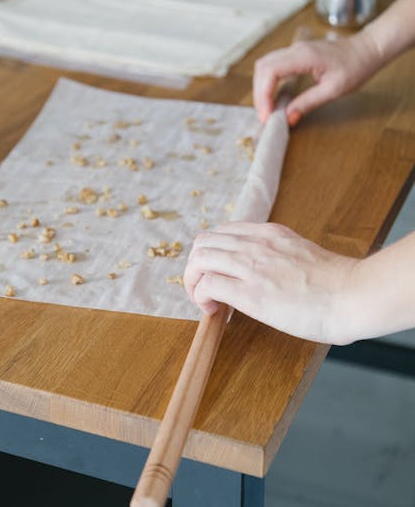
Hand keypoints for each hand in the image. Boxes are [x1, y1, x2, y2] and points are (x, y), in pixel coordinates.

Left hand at [184, 222, 359, 344]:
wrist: (352, 295)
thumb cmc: (334, 284)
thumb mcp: (299, 253)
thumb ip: (276, 255)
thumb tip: (261, 271)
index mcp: (268, 233)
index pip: (222, 232)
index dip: (212, 253)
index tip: (217, 273)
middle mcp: (255, 243)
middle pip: (203, 242)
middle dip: (195, 266)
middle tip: (203, 289)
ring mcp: (251, 266)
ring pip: (199, 259)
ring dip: (192, 281)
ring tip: (204, 301)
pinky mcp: (250, 293)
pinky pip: (208, 285)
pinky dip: (201, 297)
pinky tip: (213, 311)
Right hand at [253, 33, 381, 125]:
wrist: (367, 50)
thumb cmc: (355, 67)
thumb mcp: (334, 90)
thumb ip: (308, 102)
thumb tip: (288, 117)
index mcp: (304, 56)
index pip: (271, 72)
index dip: (264, 94)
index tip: (267, 114)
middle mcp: (295, 49)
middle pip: (262, 68)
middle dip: (259, 93)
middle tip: (265, 115)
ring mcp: (294, 49)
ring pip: (265, 65)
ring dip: (261, 86)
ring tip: (267, 107)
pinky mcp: (296, 54)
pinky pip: (273, 65)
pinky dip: (268, 81)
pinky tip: (274, 96)